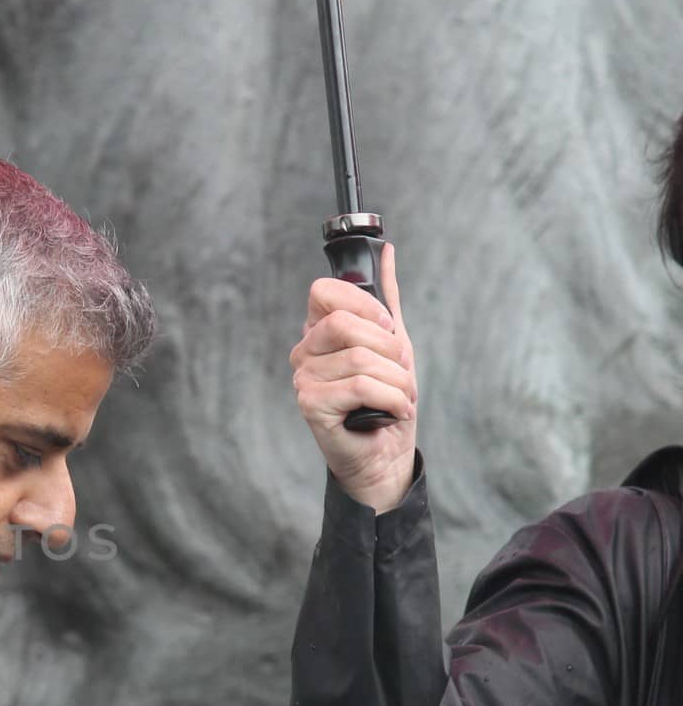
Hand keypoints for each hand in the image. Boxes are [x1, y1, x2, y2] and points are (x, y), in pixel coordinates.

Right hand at [291, 244, 417, 512]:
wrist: (386, 454)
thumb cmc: (387, 401)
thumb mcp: (394, 344)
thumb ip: (387, 300)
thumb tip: (386, 251)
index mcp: (320, 331)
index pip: (324, 292)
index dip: (363, 305)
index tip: (387, 328)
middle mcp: (305, 351)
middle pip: (344, 323)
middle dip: (389, 348)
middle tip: (399, 371)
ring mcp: (304, 378)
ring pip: (360, 358)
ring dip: (398, 381)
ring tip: (401, 399)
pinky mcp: (310, 404)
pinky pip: (360, 385)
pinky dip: (391, 399)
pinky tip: (394, 412)